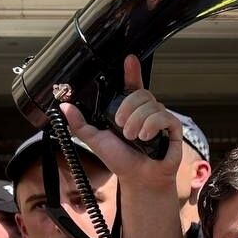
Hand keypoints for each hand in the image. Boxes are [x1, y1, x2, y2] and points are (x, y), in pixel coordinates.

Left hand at [60, 54, 182, 185]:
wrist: (139, 178)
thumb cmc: (122, 160)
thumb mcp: (95, 140)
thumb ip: (80, 123)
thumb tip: (65, 107)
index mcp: (129, 110)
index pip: (132, 85)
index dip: (132, 71)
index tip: (129, 60)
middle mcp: (146, 111)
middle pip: (140, 94)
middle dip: (127, 109)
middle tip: (120, 126)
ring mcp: (160, 118)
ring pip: (150, 105)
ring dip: (137, 122)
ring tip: (133, 138)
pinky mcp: (172, 126)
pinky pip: (162, 116)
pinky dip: (150, 126)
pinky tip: (145, 137)